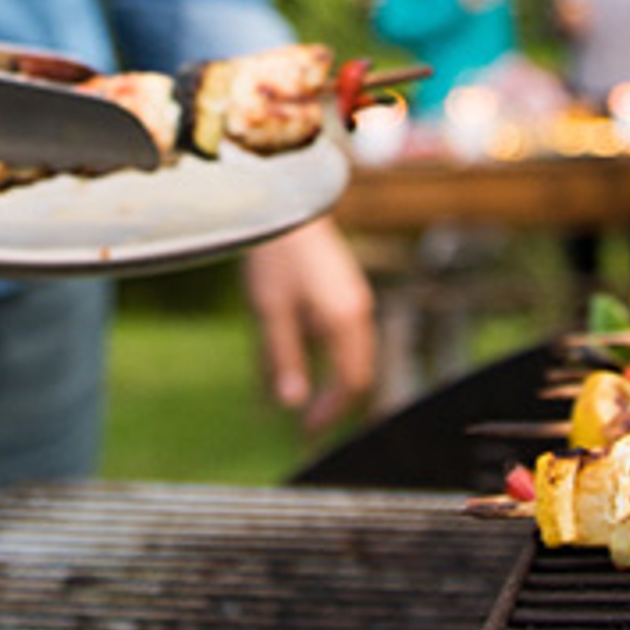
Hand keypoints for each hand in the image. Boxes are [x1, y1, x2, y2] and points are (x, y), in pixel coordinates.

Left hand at [239, 216, 376, 432]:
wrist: (283, 199)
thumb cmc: (275, 253)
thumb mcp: (271, 310)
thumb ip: (282, 358)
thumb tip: (290, 404)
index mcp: (345, 319)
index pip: (350, 381)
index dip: (330, 410)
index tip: (307, 429)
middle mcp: (358, 310)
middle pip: (358, 370)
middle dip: (335, 399)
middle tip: (309, 422)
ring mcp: (353, 296)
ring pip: (352, 351)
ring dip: (332, 377)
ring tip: (306, 395)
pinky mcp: (343, 286)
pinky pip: (345, 332)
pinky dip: (330, 354)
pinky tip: (304, 355)